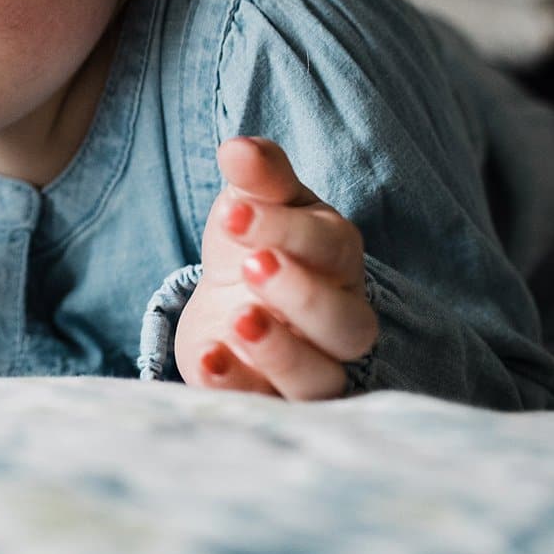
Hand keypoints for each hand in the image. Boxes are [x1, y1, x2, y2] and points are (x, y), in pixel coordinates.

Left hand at [175, 137, 378, 400]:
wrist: (229, 297)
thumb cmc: (253, 242)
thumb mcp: (254, 202)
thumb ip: (256, 175)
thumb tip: (237, 148)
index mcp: (336, 259)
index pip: (330, 247)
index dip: (285, 229)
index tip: (231, 212)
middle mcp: (336, 320)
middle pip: (346, 324)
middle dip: (301, 295)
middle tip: (252, 265)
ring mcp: (307, 366)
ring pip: (320, 378)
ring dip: (280, 353)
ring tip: (238, 320)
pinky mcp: (267, 397)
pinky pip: (267, 406)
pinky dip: (237, 386)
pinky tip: (207, 358)